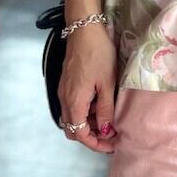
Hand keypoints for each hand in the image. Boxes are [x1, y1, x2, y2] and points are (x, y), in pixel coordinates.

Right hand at [58, 24, 118, 153]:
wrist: (84, 30)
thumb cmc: (98, 54)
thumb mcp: (107, 84)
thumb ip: (106, 110)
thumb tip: (107, 131)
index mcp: (74, 102)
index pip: (80, 134)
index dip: (96, 144)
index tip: (112, 145)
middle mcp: (65, 99)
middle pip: (73, 129)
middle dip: (92, 136)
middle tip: (112, 135)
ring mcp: (64, 91)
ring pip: (73, 117)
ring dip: (90, 124)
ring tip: (111, 119)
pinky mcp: (67, 84)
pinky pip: (74, 106)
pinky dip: (86, 112)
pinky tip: (102, 105)